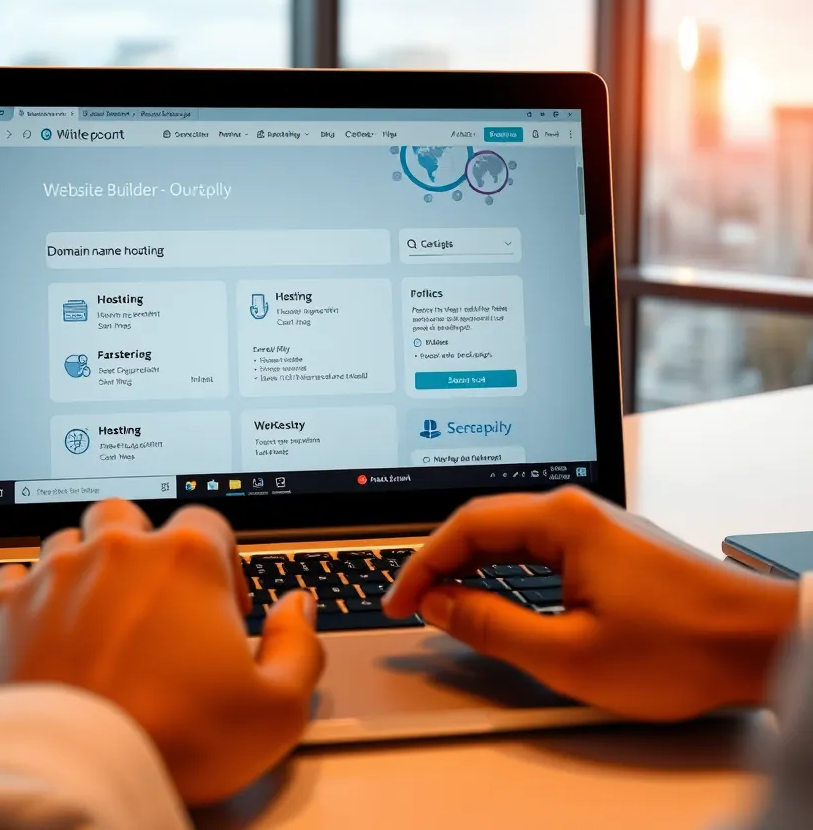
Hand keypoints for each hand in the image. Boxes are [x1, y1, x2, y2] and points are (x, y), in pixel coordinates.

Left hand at [0, 498, 323, 804]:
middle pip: (130, 515)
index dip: (221, 562)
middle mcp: (118, 552)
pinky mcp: (4, 609)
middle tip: (152, 597)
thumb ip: (300, 647)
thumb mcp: (274, 710)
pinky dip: (32, 598)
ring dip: (86, 568)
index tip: (220, 607)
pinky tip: (45, 632)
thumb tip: (299, 611)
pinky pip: (16, 578)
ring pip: (71, 542)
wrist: (67, 775)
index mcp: (185, 559)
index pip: (209, 522)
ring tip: (97, 619)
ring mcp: (56, 575)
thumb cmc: (168, 739)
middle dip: (141, 545)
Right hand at [383, 487, 798, 719]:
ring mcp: (595, 522)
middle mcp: (575, 507)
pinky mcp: (609, 543)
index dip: (422, 565)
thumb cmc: (679, 647)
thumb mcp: (569, 653)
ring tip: (442, 599)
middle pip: (484, 522)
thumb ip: (493, 625)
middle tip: (412, 603)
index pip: (465, 527)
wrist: (760, 644)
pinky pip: (538, 543)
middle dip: (440, 561)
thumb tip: (441, 605)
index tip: (399, 600)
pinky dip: (505, 566)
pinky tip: (495, 590)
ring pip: (511, 532)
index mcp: (562, 519)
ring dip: (471, 563)